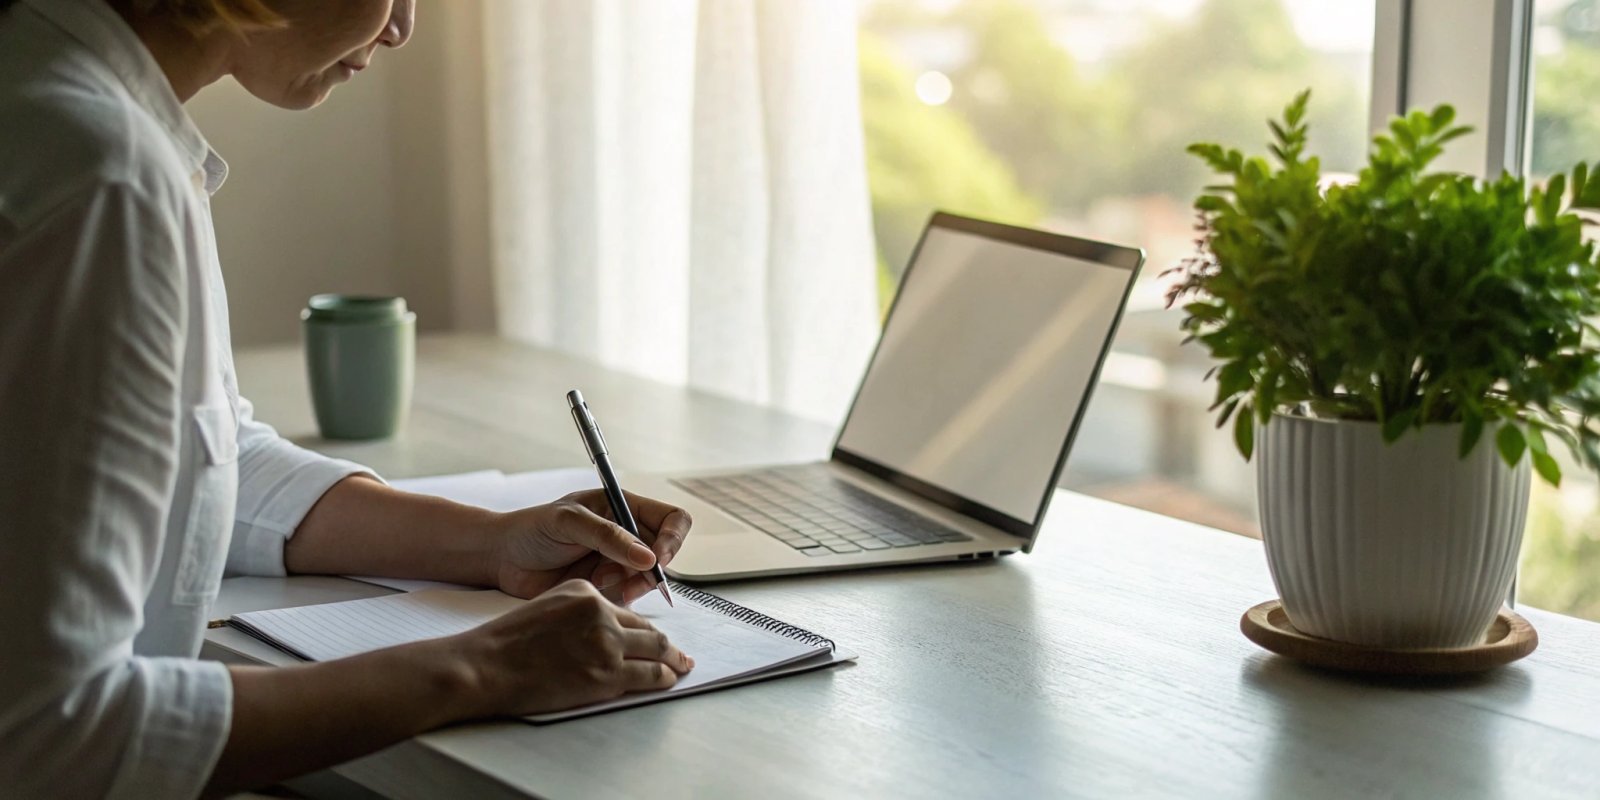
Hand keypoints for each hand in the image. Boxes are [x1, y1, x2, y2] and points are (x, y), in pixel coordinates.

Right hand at [449, 580, 694, 716]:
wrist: (487, 665)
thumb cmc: (505, 643)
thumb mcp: (546, 606)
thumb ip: (577, 613)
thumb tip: (600, 631)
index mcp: (584, 593)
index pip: (624, 611)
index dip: (641, 628)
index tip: (651, 636)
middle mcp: (601, 612)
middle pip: (646, 628)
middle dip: (666, 643)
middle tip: (679, 653)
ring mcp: (607, 642)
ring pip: (656, 648)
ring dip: (673, 659)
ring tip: (681, 666)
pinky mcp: (608, 672)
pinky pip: (650, 674)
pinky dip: (664, 677)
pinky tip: (669, 679)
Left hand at [491, 490, 691, 603]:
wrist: (503, 559)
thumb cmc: (531, 529)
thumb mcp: (568, 522)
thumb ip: (608, 536)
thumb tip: (648, 557)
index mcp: (623, 507)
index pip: (671, 519)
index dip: (672, 538)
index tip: (657, 558)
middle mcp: (626, 534)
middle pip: (665, 553)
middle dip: (649, 570)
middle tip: (627, 580)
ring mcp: (619, 561)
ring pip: (648, 578)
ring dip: (630, 583)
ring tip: (599, 579)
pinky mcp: (608, 585)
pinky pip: (630, 595)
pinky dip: (618, 595)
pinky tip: (593, 586)